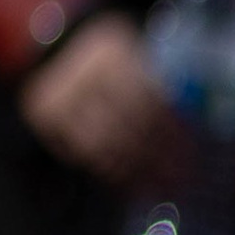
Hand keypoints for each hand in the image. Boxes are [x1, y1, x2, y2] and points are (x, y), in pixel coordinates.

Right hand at [19, 12, 188, 188]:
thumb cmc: (110, 58)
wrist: (56, 48)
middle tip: (177, 180)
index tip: (189, 156)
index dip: (171, 132)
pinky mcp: (45, 116)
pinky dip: (105, 170)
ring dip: (134, 170)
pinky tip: (126, 180)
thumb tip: (187, 131)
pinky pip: (80, 151)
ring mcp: (60, 96)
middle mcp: (84, 73)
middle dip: (156, 158)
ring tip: (155, 186)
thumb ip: (158, 86)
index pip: (149, 102)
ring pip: (104, 144)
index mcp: (114, 53)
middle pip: (128, 125)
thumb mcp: (136, 55)